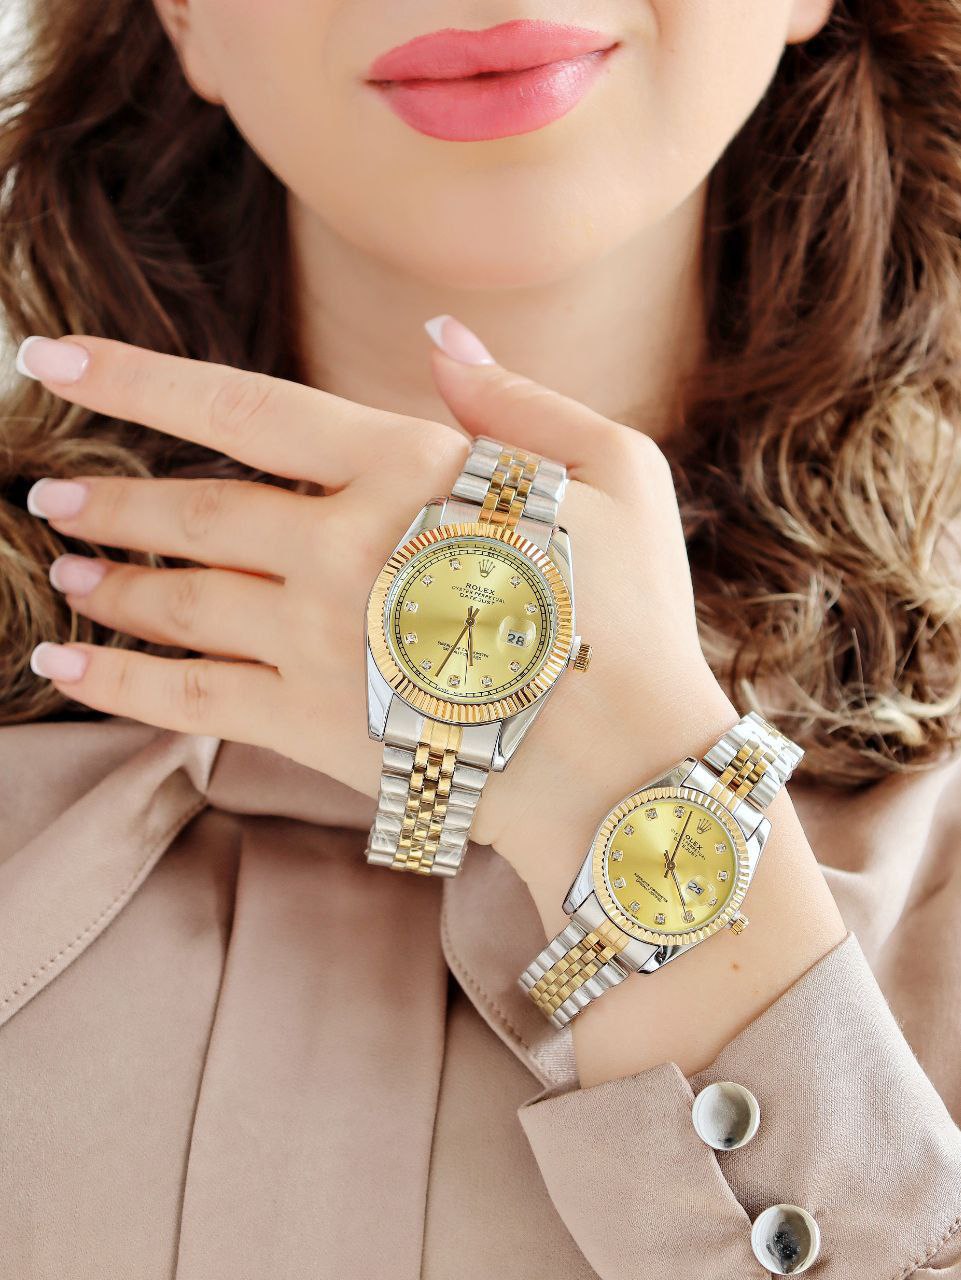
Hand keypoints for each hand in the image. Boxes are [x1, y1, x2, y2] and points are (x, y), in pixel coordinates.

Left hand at [21, 330, 736, 902]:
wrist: (623, 761)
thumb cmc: (634, 612)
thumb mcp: (614, 470)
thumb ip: (517, 398)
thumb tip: (438, 336)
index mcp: (405, 473)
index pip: (242, 409)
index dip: (138, 380)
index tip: (52, 360)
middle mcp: (339, 550)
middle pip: (192, 513)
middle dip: (111, 499)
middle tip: (50, 492)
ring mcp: (316, 643)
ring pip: (181, 603)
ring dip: (112, 583)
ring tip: (66, 568)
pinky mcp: (311, 728)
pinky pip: (191, 700)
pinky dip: (119, 684)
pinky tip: (66, 667)